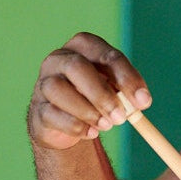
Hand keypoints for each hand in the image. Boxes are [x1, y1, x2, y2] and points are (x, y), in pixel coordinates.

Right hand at [28, 32, 152, 150]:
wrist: (66, 122)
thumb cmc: (95, 97)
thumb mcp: (115, 89)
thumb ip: (127, 93)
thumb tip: (140, 102)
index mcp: (85, 46)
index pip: (107, 55)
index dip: (128, 78)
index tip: (143, 102)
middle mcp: (60, 59)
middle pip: (77, 67)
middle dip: (102, 94)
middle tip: (121, 117)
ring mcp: (44, 82)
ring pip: (58, 89)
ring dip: (87, 111)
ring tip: (106, 126)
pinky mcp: (37, 107)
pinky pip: (51, 114)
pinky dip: (75, 126)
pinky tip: (90, 133)